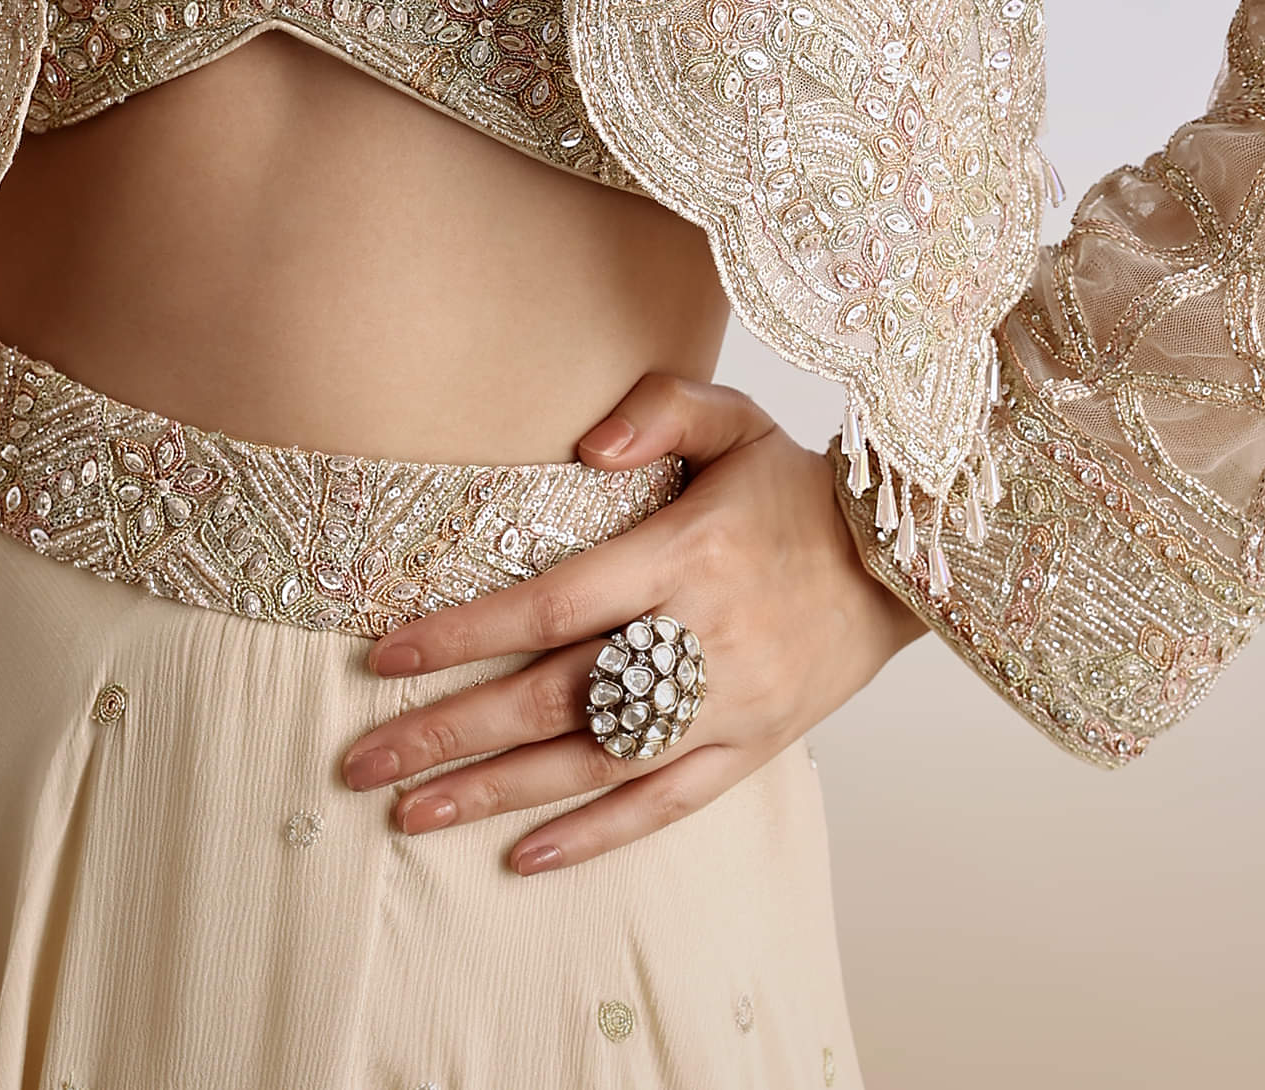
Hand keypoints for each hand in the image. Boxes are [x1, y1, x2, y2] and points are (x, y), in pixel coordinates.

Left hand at [339, 374, 923, 872]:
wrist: (905, 558)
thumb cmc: (799, 484)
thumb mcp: (737, 417)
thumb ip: (658, 409)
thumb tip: (583, 449)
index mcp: (684, 554)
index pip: (552, 603)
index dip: (464, 633)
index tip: (385, 655)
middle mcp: (699, 638)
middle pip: (554, 697)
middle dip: (448, 732)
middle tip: (359, 761)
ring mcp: (726, 706)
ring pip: (595, 763)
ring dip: (496, 793)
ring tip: (410, 814)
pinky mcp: (751, 749)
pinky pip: (664, 804)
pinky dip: (593, 836)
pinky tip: (524, 855)